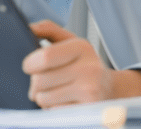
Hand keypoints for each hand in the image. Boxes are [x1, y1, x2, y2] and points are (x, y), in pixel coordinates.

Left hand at [23, 20, 140, 107]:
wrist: (111, 90)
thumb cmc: (85, 65)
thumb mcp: (71, 42)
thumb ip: (48, 30)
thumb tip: (29, 28)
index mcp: (81, 48)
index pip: (44, 57)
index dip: (30, 64)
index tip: (30, 66)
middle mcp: (88, 69)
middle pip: (39, 80)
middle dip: (36, 84)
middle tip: (48, 82)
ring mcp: (90, 92)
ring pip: (43, 98)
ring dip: (44, 97)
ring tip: (58, 92)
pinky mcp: (87, 111)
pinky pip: (53, 112)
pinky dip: (54, 109)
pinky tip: (66, 102)